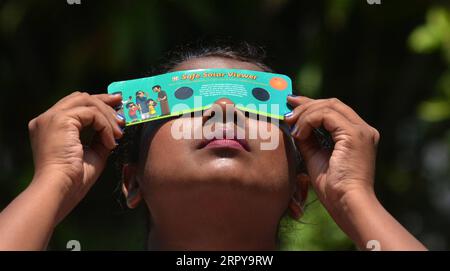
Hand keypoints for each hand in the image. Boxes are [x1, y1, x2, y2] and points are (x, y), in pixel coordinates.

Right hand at [28, 92, 123, 212]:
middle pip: (80, 98)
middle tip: (123, 107)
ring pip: (88, 102)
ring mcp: (51, 117)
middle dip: (104, 101)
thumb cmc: (75, 179)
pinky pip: (92, 113)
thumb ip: (100, 138)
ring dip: (108, 116)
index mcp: (50, 127)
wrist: (60, 190)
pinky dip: (105, 126)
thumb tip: (115, 129)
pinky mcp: (60, 120)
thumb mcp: (92, 153)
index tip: (116, 105)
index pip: (75, 105)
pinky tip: (111, 143)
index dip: (97, 103)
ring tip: (120, 133)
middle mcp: (47, 119)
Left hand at [284, 96, 379, 209]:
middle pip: (332, 104)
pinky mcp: (355, 134)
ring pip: (329, 106)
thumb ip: (308, 138)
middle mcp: (364, 129)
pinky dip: (309, 120)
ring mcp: (361, 130)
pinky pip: (326, 115)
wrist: (346, 203)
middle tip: (286, 111)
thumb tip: (293, 124)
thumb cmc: (332, 187)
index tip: (291, 104)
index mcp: (357, 135)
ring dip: (305, 114)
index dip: (311, 104)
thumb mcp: (315, 156)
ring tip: (290, 125)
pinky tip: (298, 133)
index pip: (334, 110)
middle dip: (306, 105)